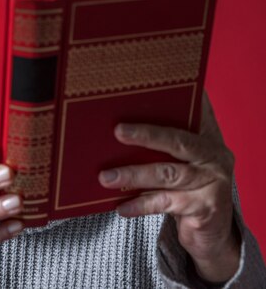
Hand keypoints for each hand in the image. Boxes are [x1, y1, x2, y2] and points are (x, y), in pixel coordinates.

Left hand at [98, 93, 240, 282]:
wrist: (213, 229)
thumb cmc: (189, 185)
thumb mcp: (183, 159)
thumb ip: (165, 141)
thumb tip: (119, 126)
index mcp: (207, 136)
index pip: (191, 111)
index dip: (173, 100)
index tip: (145, 91)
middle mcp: (214, 155)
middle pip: (177, 141)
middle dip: (145, 135)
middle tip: (118, 131)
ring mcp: (213, 182)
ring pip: (167, 174)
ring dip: (134, 175)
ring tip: (107, 177)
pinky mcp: (205, 207)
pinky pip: (166, 203)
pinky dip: (141, 204)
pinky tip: (122, 207)